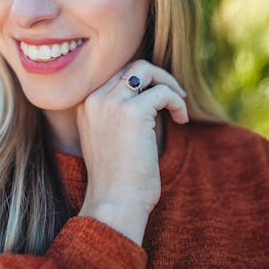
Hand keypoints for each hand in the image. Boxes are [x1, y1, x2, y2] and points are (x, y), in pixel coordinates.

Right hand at [77, 60, 187, 244]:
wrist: (114, 202)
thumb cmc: (116, 178)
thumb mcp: (108, 137)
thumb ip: (118, 113)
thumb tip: (149, 93)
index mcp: (85, 103)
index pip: (117, 74)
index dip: (142, 81)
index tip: (158, 97)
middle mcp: (95, 98)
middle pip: (132, 66)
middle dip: (157, 76)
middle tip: (175, 95)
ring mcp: (112, 102)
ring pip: (146, 70)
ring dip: (168, 84)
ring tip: (180, 104)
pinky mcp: (134, 112)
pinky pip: (163, 92)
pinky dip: (177, 102)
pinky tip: (182, 120)